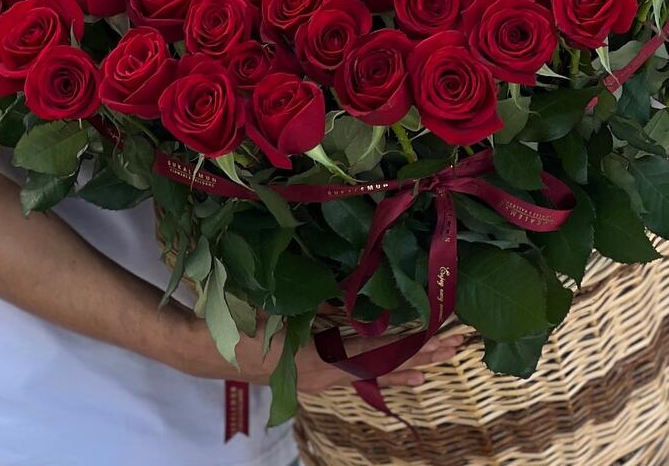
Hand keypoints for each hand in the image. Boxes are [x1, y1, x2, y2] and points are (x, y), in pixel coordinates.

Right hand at [232, 323, 473, 392]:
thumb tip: (359, 288)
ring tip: (442, 362)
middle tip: (460, 346)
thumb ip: (323, 301)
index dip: (416, 343)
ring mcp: (323, 380)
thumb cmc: (244, 323)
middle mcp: (329, 376)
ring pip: (375, 373)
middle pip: (387, 366)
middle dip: (426, 355)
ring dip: (409, 365)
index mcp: (323, 359)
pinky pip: (358, 376)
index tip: (446, 334)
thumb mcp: (286, 306)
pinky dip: (384, 372)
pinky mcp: (316, 377)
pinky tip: (403, 375)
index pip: (382, 351)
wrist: (208, 350)